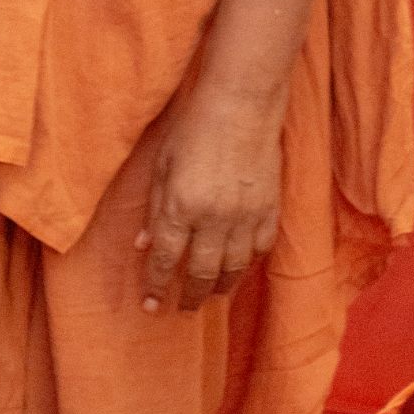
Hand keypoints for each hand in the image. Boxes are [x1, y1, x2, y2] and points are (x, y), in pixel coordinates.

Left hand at [135, 85, 284, 313]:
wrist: (241, 104)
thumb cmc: (194, 126)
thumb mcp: (162, 164)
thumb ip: (155, 208)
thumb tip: (143, 244)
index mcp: (181, 207)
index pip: (166, 260)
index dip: (156, 286)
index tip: (150, 306)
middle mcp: (214, 220)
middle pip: (201, 273)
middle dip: (189, 296)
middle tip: (182, 308)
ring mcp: (246, 217)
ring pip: (233, 269)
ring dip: (219, 287)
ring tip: (208, 294)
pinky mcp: (270, 210)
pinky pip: (260, 251)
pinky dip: (247, 265)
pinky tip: (238, 268)